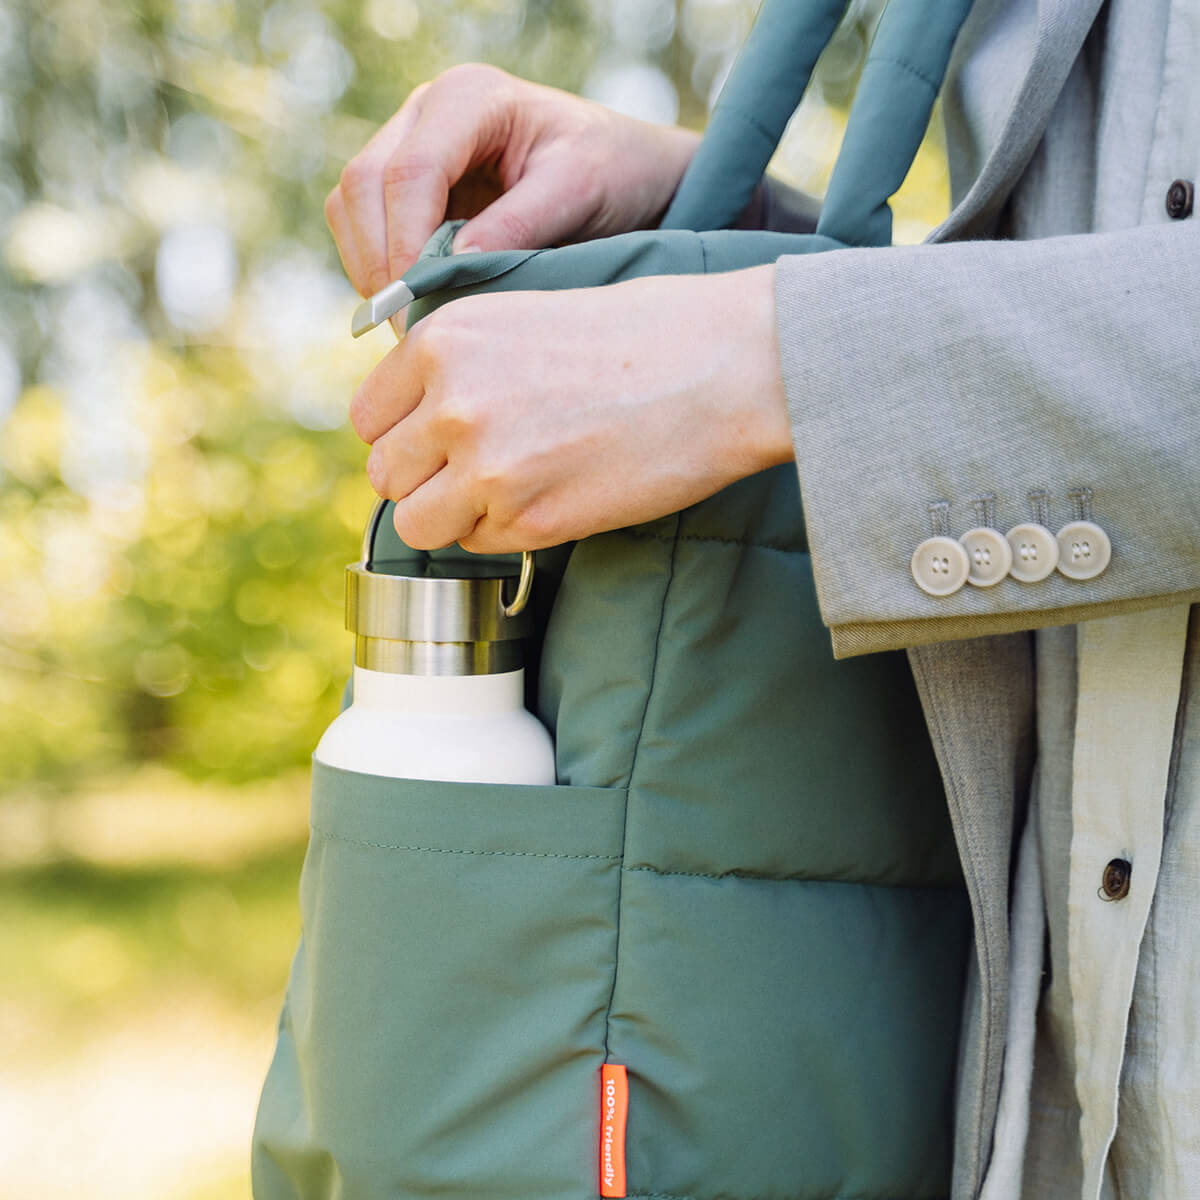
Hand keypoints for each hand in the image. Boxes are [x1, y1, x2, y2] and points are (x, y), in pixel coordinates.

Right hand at [325, 64, 699, 295]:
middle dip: (379, 259)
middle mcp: (428, 113)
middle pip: (364, 183)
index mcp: (471, 98)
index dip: (405, 242)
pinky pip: (364, 227)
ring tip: (412, 322)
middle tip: (408, 327)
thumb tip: (452, 268)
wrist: (626, 173)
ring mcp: (411, 145)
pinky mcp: (408, 186)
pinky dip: (378, 268)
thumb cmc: (613, 173)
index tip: (420, 303)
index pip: (411, 170)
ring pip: (351, 205)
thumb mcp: (578, 193)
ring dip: (371, 267)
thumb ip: (518, 226)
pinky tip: (417, 303)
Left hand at [350, 265, 792, 552]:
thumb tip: (415, 421)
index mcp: (443, 340)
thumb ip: (458, 364)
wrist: (726, 367)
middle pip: (384, 475)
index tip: (440, 439)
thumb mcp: (524, 318)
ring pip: (418, 524)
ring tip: (510, 491)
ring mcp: (487, 467)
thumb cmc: (642, 335)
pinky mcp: (530, 520)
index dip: (403, 435)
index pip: (368, 417)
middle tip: (481, 470)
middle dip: (425, 479)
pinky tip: (553, 496)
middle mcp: (451, 403)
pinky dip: (506, 533)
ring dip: (454, 516)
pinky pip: (479, 545)